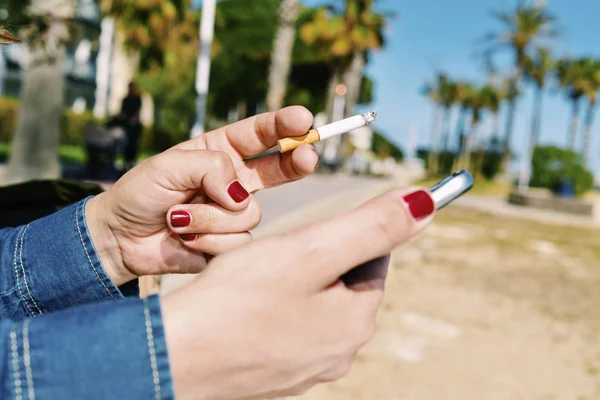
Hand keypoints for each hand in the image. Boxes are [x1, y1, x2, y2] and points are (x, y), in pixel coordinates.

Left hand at [86, 107, 318, 285]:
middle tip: (308, 156)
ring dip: (209, 217)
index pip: (259, 135)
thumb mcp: (169, 165)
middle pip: (278, 169)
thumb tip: (241, 195)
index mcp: (220, 152)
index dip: (283, 126)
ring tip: (178, 218)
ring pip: (249, 213)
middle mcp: (234, 181)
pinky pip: (237, 242)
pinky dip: (206, 240)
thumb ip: (210, 168)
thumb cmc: (141, 193)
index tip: (304, 120)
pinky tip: (184, 238)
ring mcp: (233, 213)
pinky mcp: (229, 243)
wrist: (121, 237)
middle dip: (295, 162)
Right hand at [162, 187, 435, 399]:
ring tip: (254, 281)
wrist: (172, 359)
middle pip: (342, 285)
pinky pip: (285, 330)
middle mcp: (339, 354)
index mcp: (356, 322)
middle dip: (315, 261)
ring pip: (312, 307)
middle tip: (273, 256)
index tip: (315, 226)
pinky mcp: (274, 376)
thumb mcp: (312, 249)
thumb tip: (426, 203)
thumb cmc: (239, 298)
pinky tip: (244, 308)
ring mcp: (306, 370)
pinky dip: (271, 311)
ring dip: (292, 285)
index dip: (347, 233)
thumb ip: (372, 226)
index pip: (375, 261)